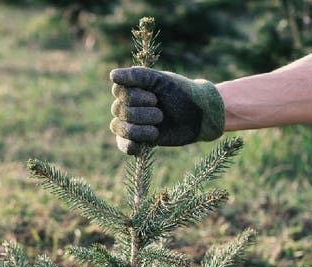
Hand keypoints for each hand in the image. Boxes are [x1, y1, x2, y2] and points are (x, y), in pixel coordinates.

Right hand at [109, 67, 224, 154]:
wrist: (200, 116)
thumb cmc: (182, 93)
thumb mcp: (162, 81)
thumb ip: (138, 76)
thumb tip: (112, 75)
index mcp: (133, 87)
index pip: (118, 91)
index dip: (134, 97)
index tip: (155, 97)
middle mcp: (129, 104)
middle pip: (118, 110)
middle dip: (140, 113)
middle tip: (160, 113)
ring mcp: (132, 122)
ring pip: (118, 127)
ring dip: (137, 129)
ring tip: (157, 128)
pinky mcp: (138, 140)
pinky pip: (122, 144)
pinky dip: (129, 145)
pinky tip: (140, 145)